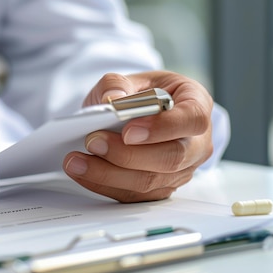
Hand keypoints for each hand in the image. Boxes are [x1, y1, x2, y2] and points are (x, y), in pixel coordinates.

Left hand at [62, 71, 213, 202]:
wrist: (137, 112)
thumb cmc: (140, 94)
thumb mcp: (128, 79)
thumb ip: (117, 84)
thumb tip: (112, 99)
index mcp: (196, 104)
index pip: (192, 119)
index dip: (162, 128)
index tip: (128, 131)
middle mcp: (196, 141)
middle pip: (171, 157)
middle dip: (127, 154)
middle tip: (92, 141)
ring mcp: (182, 169)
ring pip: (150, 181)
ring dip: (108, 173)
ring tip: (76, 160)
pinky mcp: (161, 187)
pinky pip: (135, 194)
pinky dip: (104, 184)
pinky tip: (82, 172)